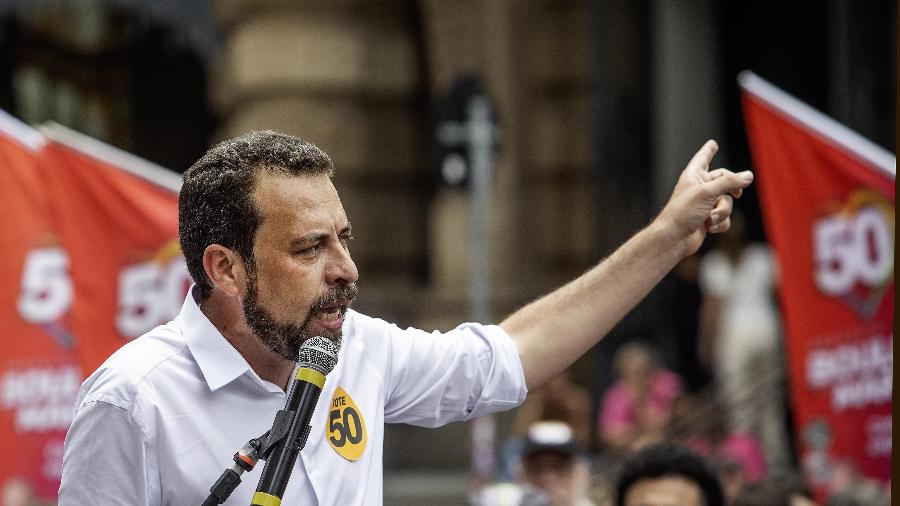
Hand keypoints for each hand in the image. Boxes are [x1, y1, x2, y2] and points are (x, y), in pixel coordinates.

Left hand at [656, 140, 753, 256]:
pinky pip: (725, 217)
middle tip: (737, 193)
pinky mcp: (708, 219)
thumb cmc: (683, 212)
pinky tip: (708, 227)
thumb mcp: (708, 192)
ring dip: (722, 211)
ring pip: (727, 202)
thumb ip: (729, 182)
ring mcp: (705, 204)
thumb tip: (748, 176)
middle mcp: (699, 188)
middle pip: (725, 181)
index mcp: (693, 176)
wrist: (674, 238)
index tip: (712, 144)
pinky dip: (720, 223)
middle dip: (730, 190)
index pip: (703, 158)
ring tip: (709, 218)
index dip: (708, 151)